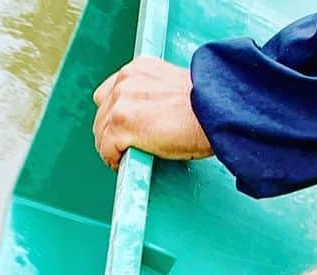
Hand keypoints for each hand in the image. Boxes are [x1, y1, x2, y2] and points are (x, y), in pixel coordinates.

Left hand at [93, 57, 212, 168]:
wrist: (215, 112)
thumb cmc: (204, 106)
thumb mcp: (172, 88)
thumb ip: (151, 95)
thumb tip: (143, 117)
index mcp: (137, 69)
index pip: (109, 94)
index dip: (114, 115)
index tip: (124, 130)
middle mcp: (125, 81)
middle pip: (101, 116)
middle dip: (110, 134)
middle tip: (125, 148)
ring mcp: (121, 102)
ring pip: (101, 134)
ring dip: (110, 149)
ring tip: (125, 157)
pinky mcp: (122, 125)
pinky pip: (106, 150)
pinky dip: (113, 160)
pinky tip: (125, 163)